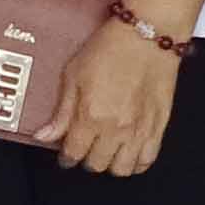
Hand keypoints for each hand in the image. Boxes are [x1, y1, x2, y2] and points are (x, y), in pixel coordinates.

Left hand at [53, 14, 179, 176]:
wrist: (146, 36)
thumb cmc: (111, 48)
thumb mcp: (73, 74)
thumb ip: (61, 111)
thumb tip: (44, 136)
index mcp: (91, 116)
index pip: (73, 154)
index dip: (66, 157)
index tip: (66, 154)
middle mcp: (115, 128)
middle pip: (96, 164)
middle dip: (86, 159)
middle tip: (86, 147)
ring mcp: (139, 130)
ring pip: (121, 169)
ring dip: (110, 163)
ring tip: (106, 151)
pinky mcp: (159, 126)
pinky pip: (147, 160)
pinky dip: (136, 163)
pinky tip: (129, 152)